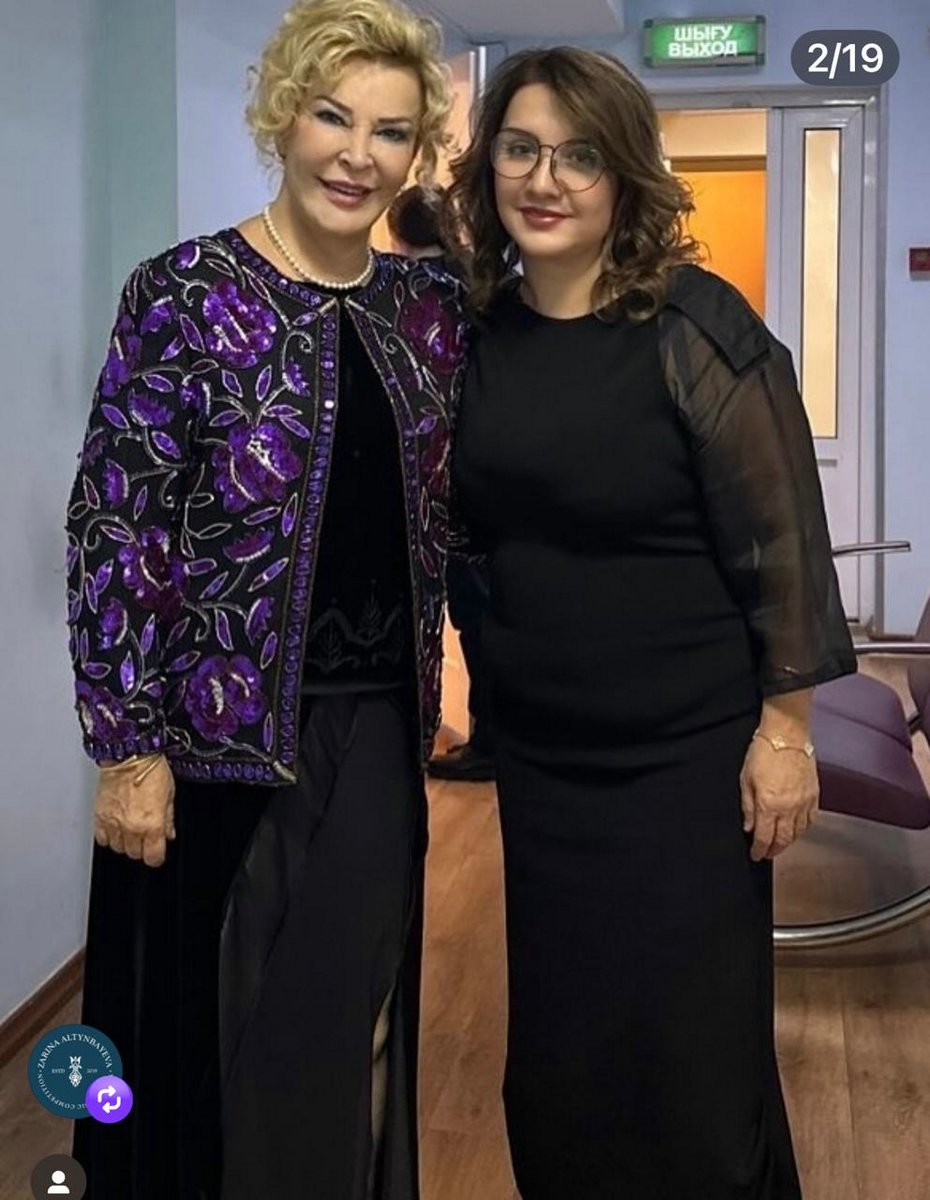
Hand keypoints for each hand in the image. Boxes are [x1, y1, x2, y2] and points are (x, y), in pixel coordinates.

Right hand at [94, 755, 175, 867]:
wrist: (129, 755)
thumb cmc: (151, 770)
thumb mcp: (170, 795)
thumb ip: (169, 819)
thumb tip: (168, 834)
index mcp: (152, 825)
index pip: (153, 858)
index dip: (156, 856)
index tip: (157, 852)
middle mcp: (132, 828)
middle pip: (135, 854)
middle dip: (141, 847)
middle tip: (145, 835)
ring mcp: (113, 824)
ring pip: (118, 848)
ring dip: (125, 842)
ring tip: (130, 828)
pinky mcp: (99, 816)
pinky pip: (102, 839)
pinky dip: (108, 836)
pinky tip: (116, 826)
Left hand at [739, 736, 818, 860]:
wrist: (787, 734)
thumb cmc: (763, 752)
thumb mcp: (745, 779)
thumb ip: (747, 806)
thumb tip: (749, 827)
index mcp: (768, 804)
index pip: (764, 837)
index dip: (759, 850)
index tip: (755, 855)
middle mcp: (788, 808)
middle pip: (783, 840)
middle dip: (774, 850)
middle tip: (767, 853)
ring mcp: (804, 802)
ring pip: (798, 833)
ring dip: (788, 842)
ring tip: (779, 844)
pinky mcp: (815, 795)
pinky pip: (810, 820)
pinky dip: (802, 829)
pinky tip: (796, 829)